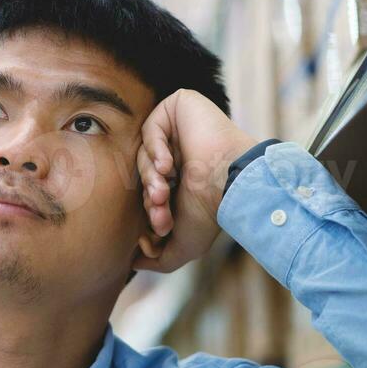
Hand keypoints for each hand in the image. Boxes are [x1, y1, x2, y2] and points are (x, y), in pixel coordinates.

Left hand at [133, 89, 261, 273]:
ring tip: (164, 192)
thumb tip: (134, 261)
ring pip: (145, 153)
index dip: (151, 209)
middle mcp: (181, 151)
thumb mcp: (184, 244)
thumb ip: (160, 256)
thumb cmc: (214, 211)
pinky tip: (169, 166)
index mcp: (183, 176)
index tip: (161, 227)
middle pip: (145, 171)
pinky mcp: (179, 106)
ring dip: (152, 178)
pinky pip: (150, 129)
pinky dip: (155, 150)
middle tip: (160, 208)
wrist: (232, 183)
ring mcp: (180, 128)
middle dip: (150, 195)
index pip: (149, 189)